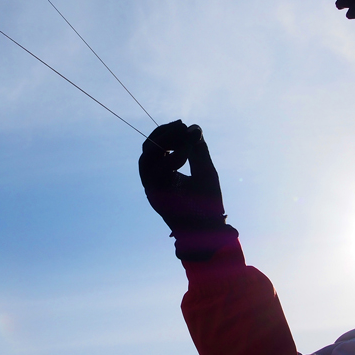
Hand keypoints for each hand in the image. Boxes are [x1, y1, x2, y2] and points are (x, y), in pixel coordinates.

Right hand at [139, 120, 236, 259]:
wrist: (209, 230)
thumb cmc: (208, 204)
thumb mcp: (205, 170)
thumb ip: (199, 150)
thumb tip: (194, 127)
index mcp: (165, 172)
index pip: (158, 145)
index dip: (167, 131)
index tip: (184, 124)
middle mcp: (155, 179)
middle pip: (148, 148)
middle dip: (164, 133)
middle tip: (182, 127)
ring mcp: (153, 188)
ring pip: (145, 158)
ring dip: (164, 144)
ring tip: (184, 142)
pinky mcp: (155, 196)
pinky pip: (152, 173)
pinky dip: (167, 161)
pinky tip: (183, 157)